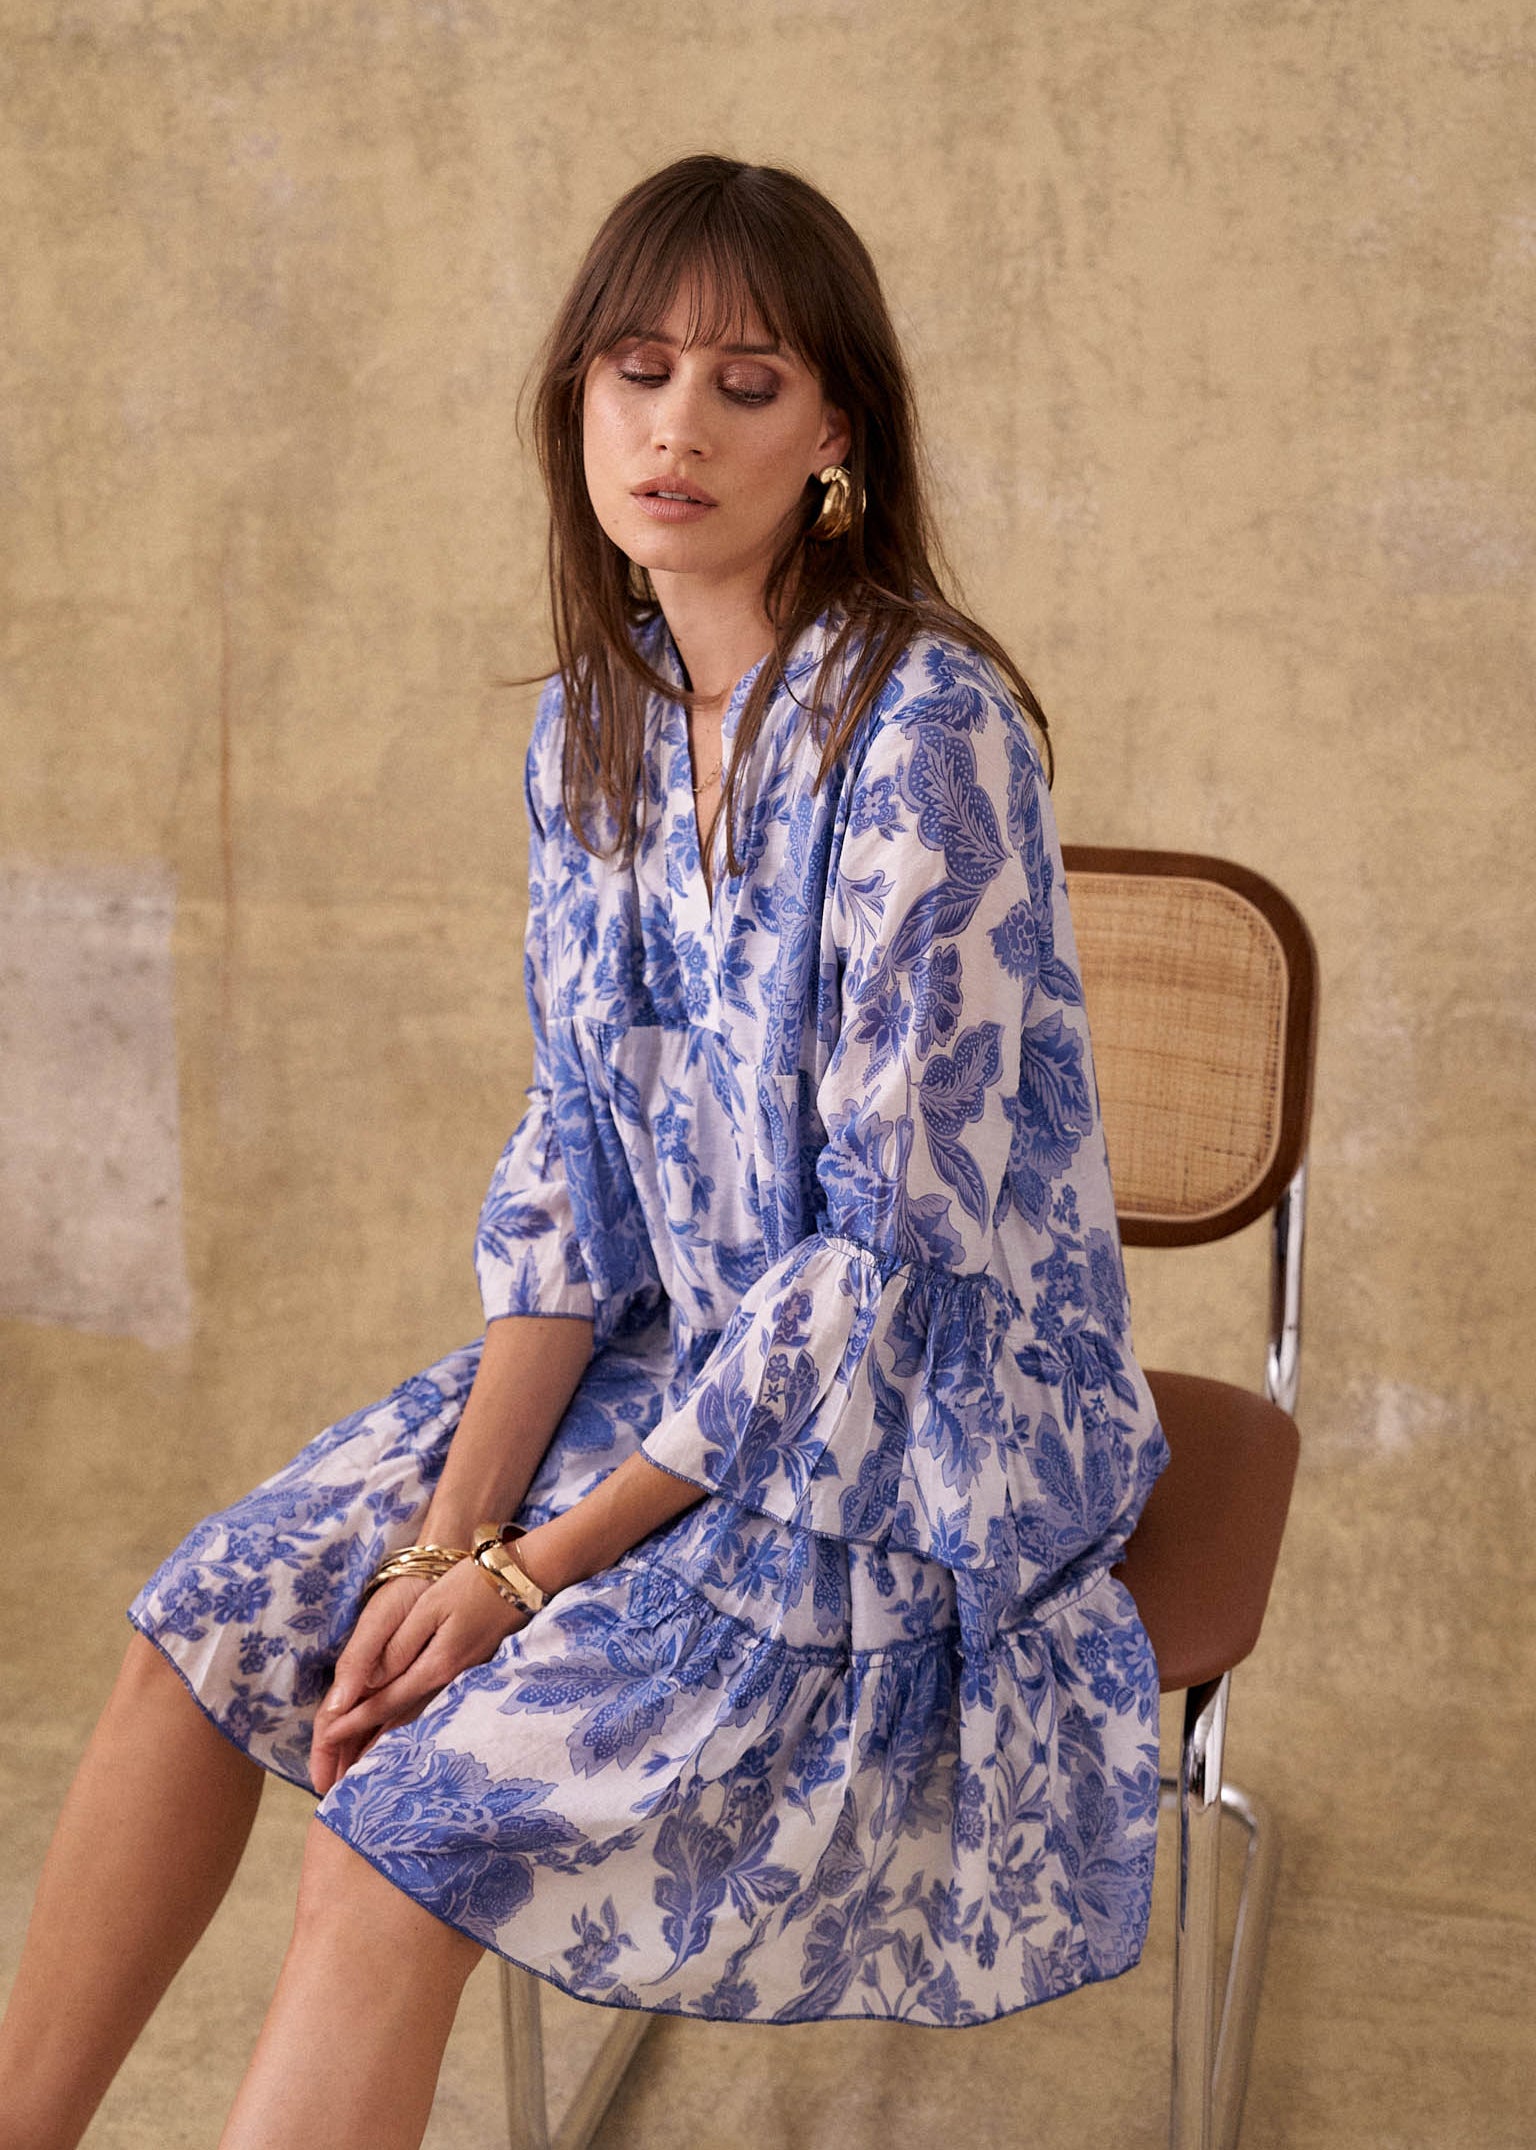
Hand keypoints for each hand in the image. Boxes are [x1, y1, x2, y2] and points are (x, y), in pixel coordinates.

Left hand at [310, 1561, 527, 1794]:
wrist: (525, 1577)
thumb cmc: (474, 1584)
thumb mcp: (431, 1607)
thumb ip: (400, 1646)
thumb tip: (370, 1682)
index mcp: (434, 1666)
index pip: (384, 1702)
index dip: (352, 1722)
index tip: (325, 1740)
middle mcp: (448, 1681)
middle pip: (400, 1721)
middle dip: (366, 1747)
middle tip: (338, 1776)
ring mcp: (462, 1680)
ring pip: (417, 1719)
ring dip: (388, 1743)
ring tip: (362, 1765)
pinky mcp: (470, 1673)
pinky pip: (432, 1708)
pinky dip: (411, 1725)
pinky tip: (404, 1732)